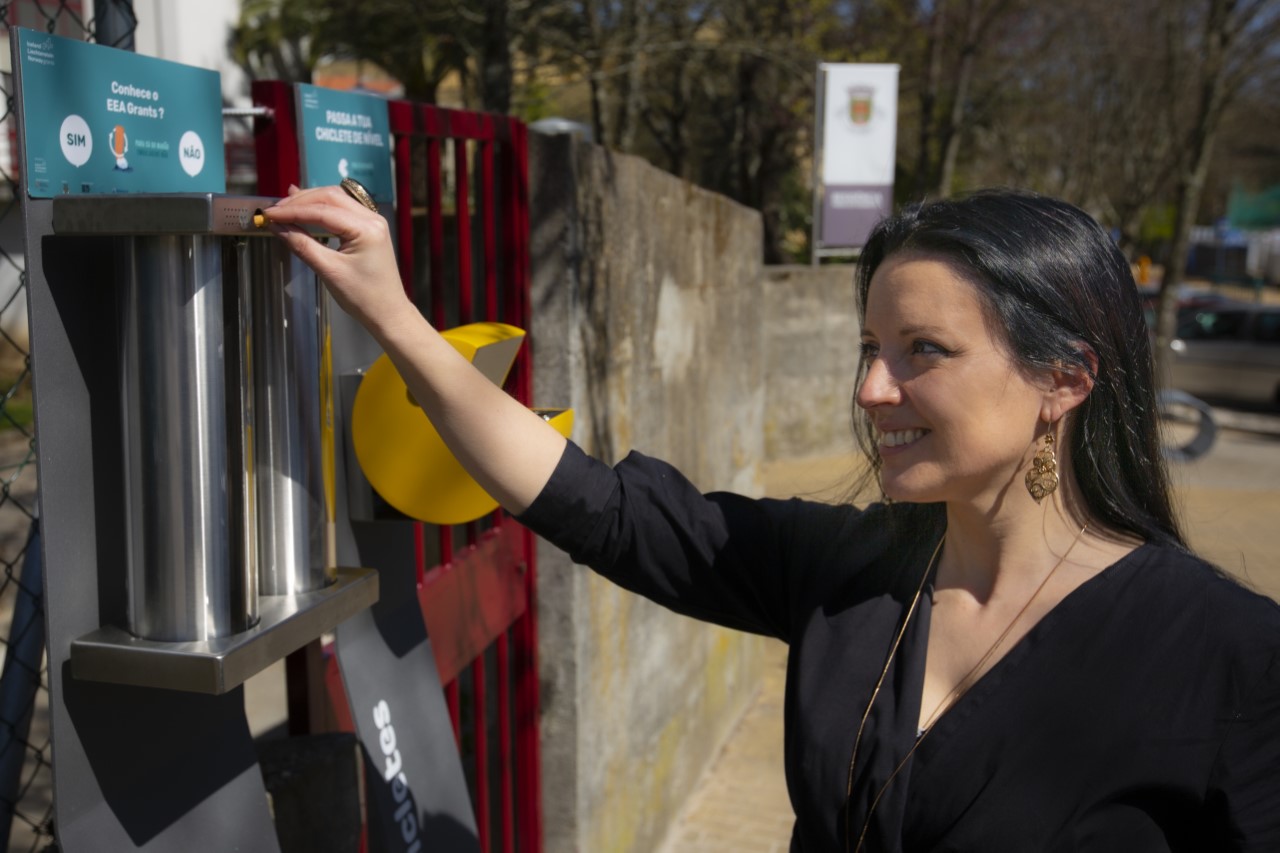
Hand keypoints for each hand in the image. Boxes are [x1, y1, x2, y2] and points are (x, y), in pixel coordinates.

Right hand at [264, 185, 411, 334]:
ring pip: (336, 199)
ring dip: (309, 201)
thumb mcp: (328, 270)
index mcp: (366, 229)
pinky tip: (304, 206)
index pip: (323, 211)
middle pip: (330, 197)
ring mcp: (373, 221)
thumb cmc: (362, 296)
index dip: (293, 211)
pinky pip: (342, 209)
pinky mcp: (369, 227)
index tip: (269, 214)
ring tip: (284, 207)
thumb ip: (301, 244)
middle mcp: (373, 218)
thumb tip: (276, 226)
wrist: (387, 312)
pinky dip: (321, 207)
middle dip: (300, 201)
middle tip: (274, 210)